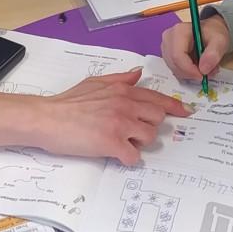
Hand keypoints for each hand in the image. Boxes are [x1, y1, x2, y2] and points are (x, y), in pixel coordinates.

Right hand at [37, 69, 190, 164]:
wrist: (47, 118)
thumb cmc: (68, 102)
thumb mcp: (95, 82)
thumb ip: (119, 79)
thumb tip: (138, 73)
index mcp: (122, 90)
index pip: (156, 97)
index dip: (174, 106)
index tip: (186, 113)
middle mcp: (125, 104)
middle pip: (157, 118)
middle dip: (149, 126)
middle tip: (134, 131)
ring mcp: (119, 124)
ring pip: (149, 136)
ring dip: (139, 142)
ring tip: (121, 141)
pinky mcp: (111, 143)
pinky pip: (134, 155)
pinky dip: (128, 157)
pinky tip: (116, 154)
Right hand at [161, 16, 230, 80]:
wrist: (210, 31)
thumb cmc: (213, 34)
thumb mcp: (220, 41)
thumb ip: (214, 54)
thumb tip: (203, 69)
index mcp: (179, 31)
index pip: (177, 56)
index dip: (189, 70)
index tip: (203, 76)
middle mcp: (168, 38)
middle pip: (174, 64)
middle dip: (191, 73)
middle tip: (208, 72)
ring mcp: (166, 47)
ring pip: (174, 69)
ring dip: (190, 74)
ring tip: (205, 67)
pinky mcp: (167, 54)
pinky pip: (175, 70)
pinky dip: (187, 73)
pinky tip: (196, 66)